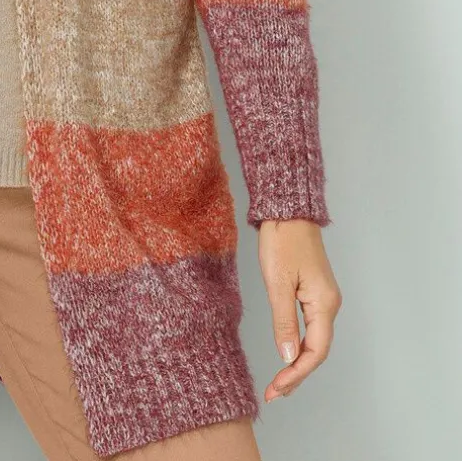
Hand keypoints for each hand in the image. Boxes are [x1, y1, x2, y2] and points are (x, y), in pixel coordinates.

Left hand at [257, 218, 340, 401]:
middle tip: (274, 394)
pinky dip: (299, 345)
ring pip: (315, 341)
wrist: (287, 210)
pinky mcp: (315, 291)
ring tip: (278, 383)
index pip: (315, 352)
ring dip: (298, 363)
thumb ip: (284, 321)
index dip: (296, 374)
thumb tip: (289, 356)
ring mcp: (324, 297)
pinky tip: (287, 354)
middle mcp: (329, 303)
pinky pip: (312, 327)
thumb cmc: (282, 240)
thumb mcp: (277, 282)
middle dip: (296, 375)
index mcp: (324, 303)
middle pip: (317, 351)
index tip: (276, 389)